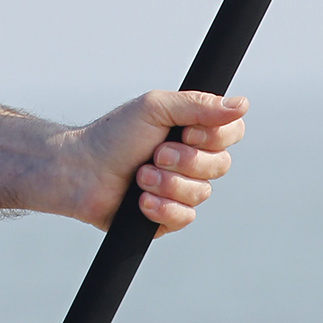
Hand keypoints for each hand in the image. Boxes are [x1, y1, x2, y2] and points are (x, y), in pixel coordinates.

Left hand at [64, 89, 247, 234]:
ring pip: (202, 193)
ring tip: (140, 177)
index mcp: (193, 130)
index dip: (215, 136)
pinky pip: (185, 218)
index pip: (232, 132)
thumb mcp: (156, 108)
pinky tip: (141, 201)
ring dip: (168, 184)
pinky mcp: (168, 217)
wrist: (81, 171)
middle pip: (221, 165)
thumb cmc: (114, 135)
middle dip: (185, 161)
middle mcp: (192, 160)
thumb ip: (199, 105)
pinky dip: (162, 208)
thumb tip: (242, 104)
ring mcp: (181, 189)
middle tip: (154, 154)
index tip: (187, 132)